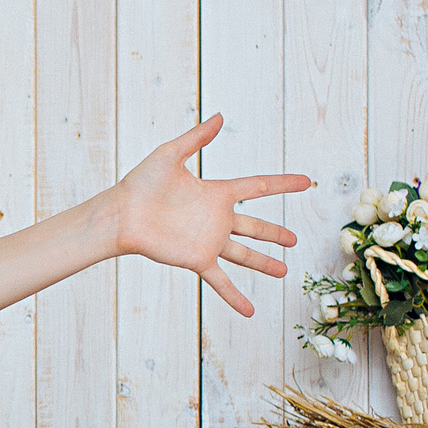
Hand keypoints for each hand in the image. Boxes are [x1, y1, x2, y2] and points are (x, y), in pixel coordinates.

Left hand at [105, 114, 306, 315]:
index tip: (305, 182)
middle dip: (275, 233)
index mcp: (216, 192)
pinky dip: (235, 297)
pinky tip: (250, 311)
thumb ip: (196, 138)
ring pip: (244, 254)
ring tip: (284, 272)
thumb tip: (219, 116)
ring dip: (264, 263)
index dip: (282, 184)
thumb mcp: (171, 155)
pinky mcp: (196, 259)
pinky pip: (220, 281)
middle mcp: (216, 219)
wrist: (121, 215)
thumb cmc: (141, 184)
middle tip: (294, 240)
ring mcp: (208, 241)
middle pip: (255, 226)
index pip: (257, 187)